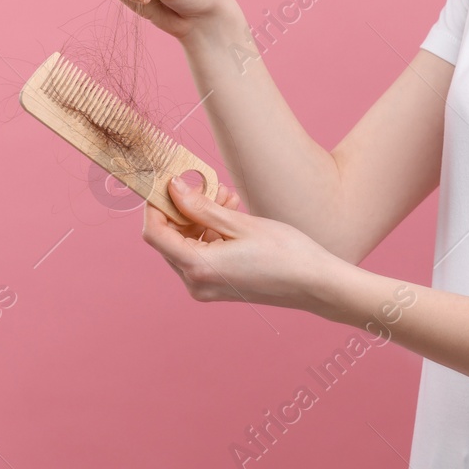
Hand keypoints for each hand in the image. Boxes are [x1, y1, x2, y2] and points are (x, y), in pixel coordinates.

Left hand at [143, 176, 344, 314]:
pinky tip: (231, 215)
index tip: (167, 182)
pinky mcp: (218, 286)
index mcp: (198, 267)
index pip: (155, 233)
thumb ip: (201, 207)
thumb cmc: (284, 253)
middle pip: (169, 238)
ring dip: (200, 218)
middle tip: (209, 186)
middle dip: (183, 208)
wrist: (314, 283)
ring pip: (185, 244)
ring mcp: (206, 287)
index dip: (155, 205)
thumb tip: (173, 188)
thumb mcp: (240, 223)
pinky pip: (201, 254)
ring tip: (228, 198)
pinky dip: (210, 232)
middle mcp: (195, 283)